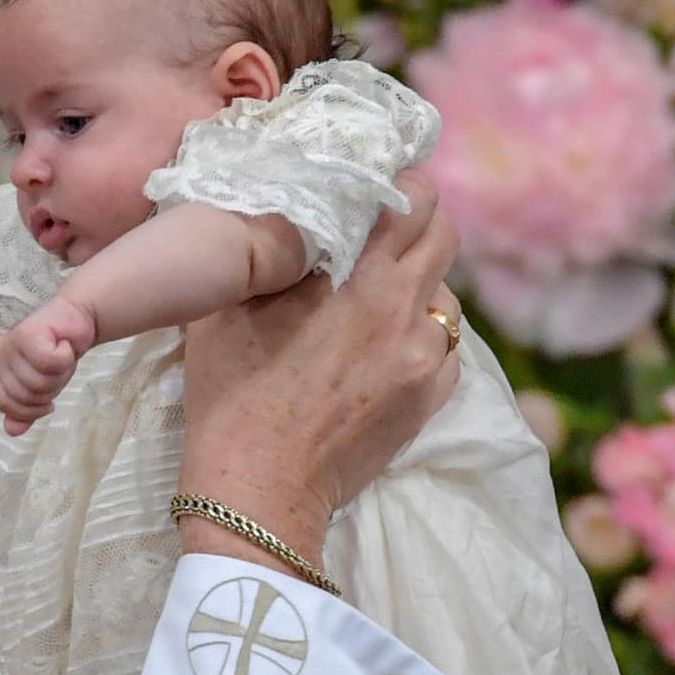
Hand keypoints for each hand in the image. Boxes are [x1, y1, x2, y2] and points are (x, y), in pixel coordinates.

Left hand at [0, 296, 95, 435]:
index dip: (30, 409)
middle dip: (50, 389)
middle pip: (25, 396)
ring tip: (60, 356)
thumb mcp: (41, 389)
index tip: (47, 399)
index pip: (5, 405)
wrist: (76, 321)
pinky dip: (65, 358)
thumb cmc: (57, 354)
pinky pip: (49, 363)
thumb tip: (12, 432)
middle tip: (56, 370)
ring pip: (38, 382)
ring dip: (59, 374)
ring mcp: (11, 344)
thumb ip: (25, 411)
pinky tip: (63, 345)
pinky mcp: (29, 333)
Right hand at [177, 169, 460, 569]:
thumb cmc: (230, 393)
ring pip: (446, 297)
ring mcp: (424, 362)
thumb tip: (280, 209)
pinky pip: (445, 351)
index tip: (378, 189)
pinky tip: (382, 351)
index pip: (416, 202)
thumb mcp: (228, 308)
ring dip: (417, 288)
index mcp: (362, 280)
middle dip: (417, 228)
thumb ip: (266, 251)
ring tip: (372, 304)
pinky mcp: (428, 402)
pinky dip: (420, 340)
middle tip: (380, 235)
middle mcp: (406, 313)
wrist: (257, 487)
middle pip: (444, 238)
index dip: (400, 187)